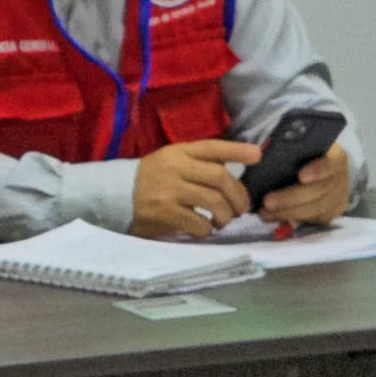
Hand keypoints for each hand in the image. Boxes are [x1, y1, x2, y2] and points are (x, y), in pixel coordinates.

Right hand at [131, 139, 262, 237]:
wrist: (118, 196)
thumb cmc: (153, 179)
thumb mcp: (172, 162)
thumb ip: (199, 163)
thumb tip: (234, 171)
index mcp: (179, 152)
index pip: (212, 148)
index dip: (236, 151)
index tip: (257, 155)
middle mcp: (175, 167)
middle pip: (220, 177)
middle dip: (238, 196)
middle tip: (241, 208)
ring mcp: (169, 190)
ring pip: (214, 201)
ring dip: (226, 215)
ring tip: (223, 220)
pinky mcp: (164, 212)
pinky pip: (198, 222)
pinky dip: (207, 228)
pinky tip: (204, 228)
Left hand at [259, 142, 348, 224]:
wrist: (314, 168)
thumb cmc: (300, 154)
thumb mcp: (296, 147)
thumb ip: (287, 149)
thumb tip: (262, 155)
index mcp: (335, 155)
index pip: (332, 161)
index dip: (318, 169)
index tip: (301, 176)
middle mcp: (340, 176)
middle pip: (320, 189)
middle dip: (291, 197)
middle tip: (267, 202)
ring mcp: (339, 196)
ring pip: (316, 208)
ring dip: (288, 212)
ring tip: (265, 212)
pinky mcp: (332, 212)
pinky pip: (313, 219)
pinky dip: (291, 218)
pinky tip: (273, 217)